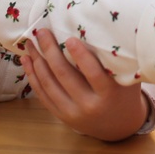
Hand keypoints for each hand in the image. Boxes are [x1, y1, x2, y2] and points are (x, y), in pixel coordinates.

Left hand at [19, 29, 148, 142]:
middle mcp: (89, 105)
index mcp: (108, 94)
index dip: (80, 56)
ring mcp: (72, 112)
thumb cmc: (124, 93)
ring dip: (37, 61)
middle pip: (64, 75)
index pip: (93, 73)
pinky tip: (27, 61)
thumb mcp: (127, 77)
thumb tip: (101, 28)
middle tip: (42, 32)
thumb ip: (116, 60)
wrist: (119, 125)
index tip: (70, 38)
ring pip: (49, 84)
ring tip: (30, 43)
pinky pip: (43, 95)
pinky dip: (33, 77)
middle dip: (50, 51)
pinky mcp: (61, 116)